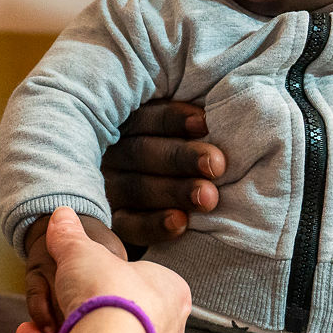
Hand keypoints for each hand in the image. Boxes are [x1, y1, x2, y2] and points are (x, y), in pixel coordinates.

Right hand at [16, 209, 188, 332]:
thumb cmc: (107, 292)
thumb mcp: (81, 251)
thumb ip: (70, 236)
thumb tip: (61, 215)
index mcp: (171, 293)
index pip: (131, 285)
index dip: (91, 284)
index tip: (64, 288)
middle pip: (110, 323)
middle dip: (65, 323)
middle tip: (37, 324)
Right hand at [100, 100, 225, 246]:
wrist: (175, 211)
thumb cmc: (192, 159)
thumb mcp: (188, 134)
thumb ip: (197, 123)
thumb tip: (223, 108)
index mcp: (128, 123)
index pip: (145, 116)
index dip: (173, 119)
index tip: (204, 124)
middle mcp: (112, 154)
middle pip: (140, 151)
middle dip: (181, 157)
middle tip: (216, 165)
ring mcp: (109, 189)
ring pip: (136, 188)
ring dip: (175, 191)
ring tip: (208, 197)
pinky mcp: (113, 223)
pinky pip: (129, 225)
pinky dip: (155, 225)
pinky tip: (181, 223)